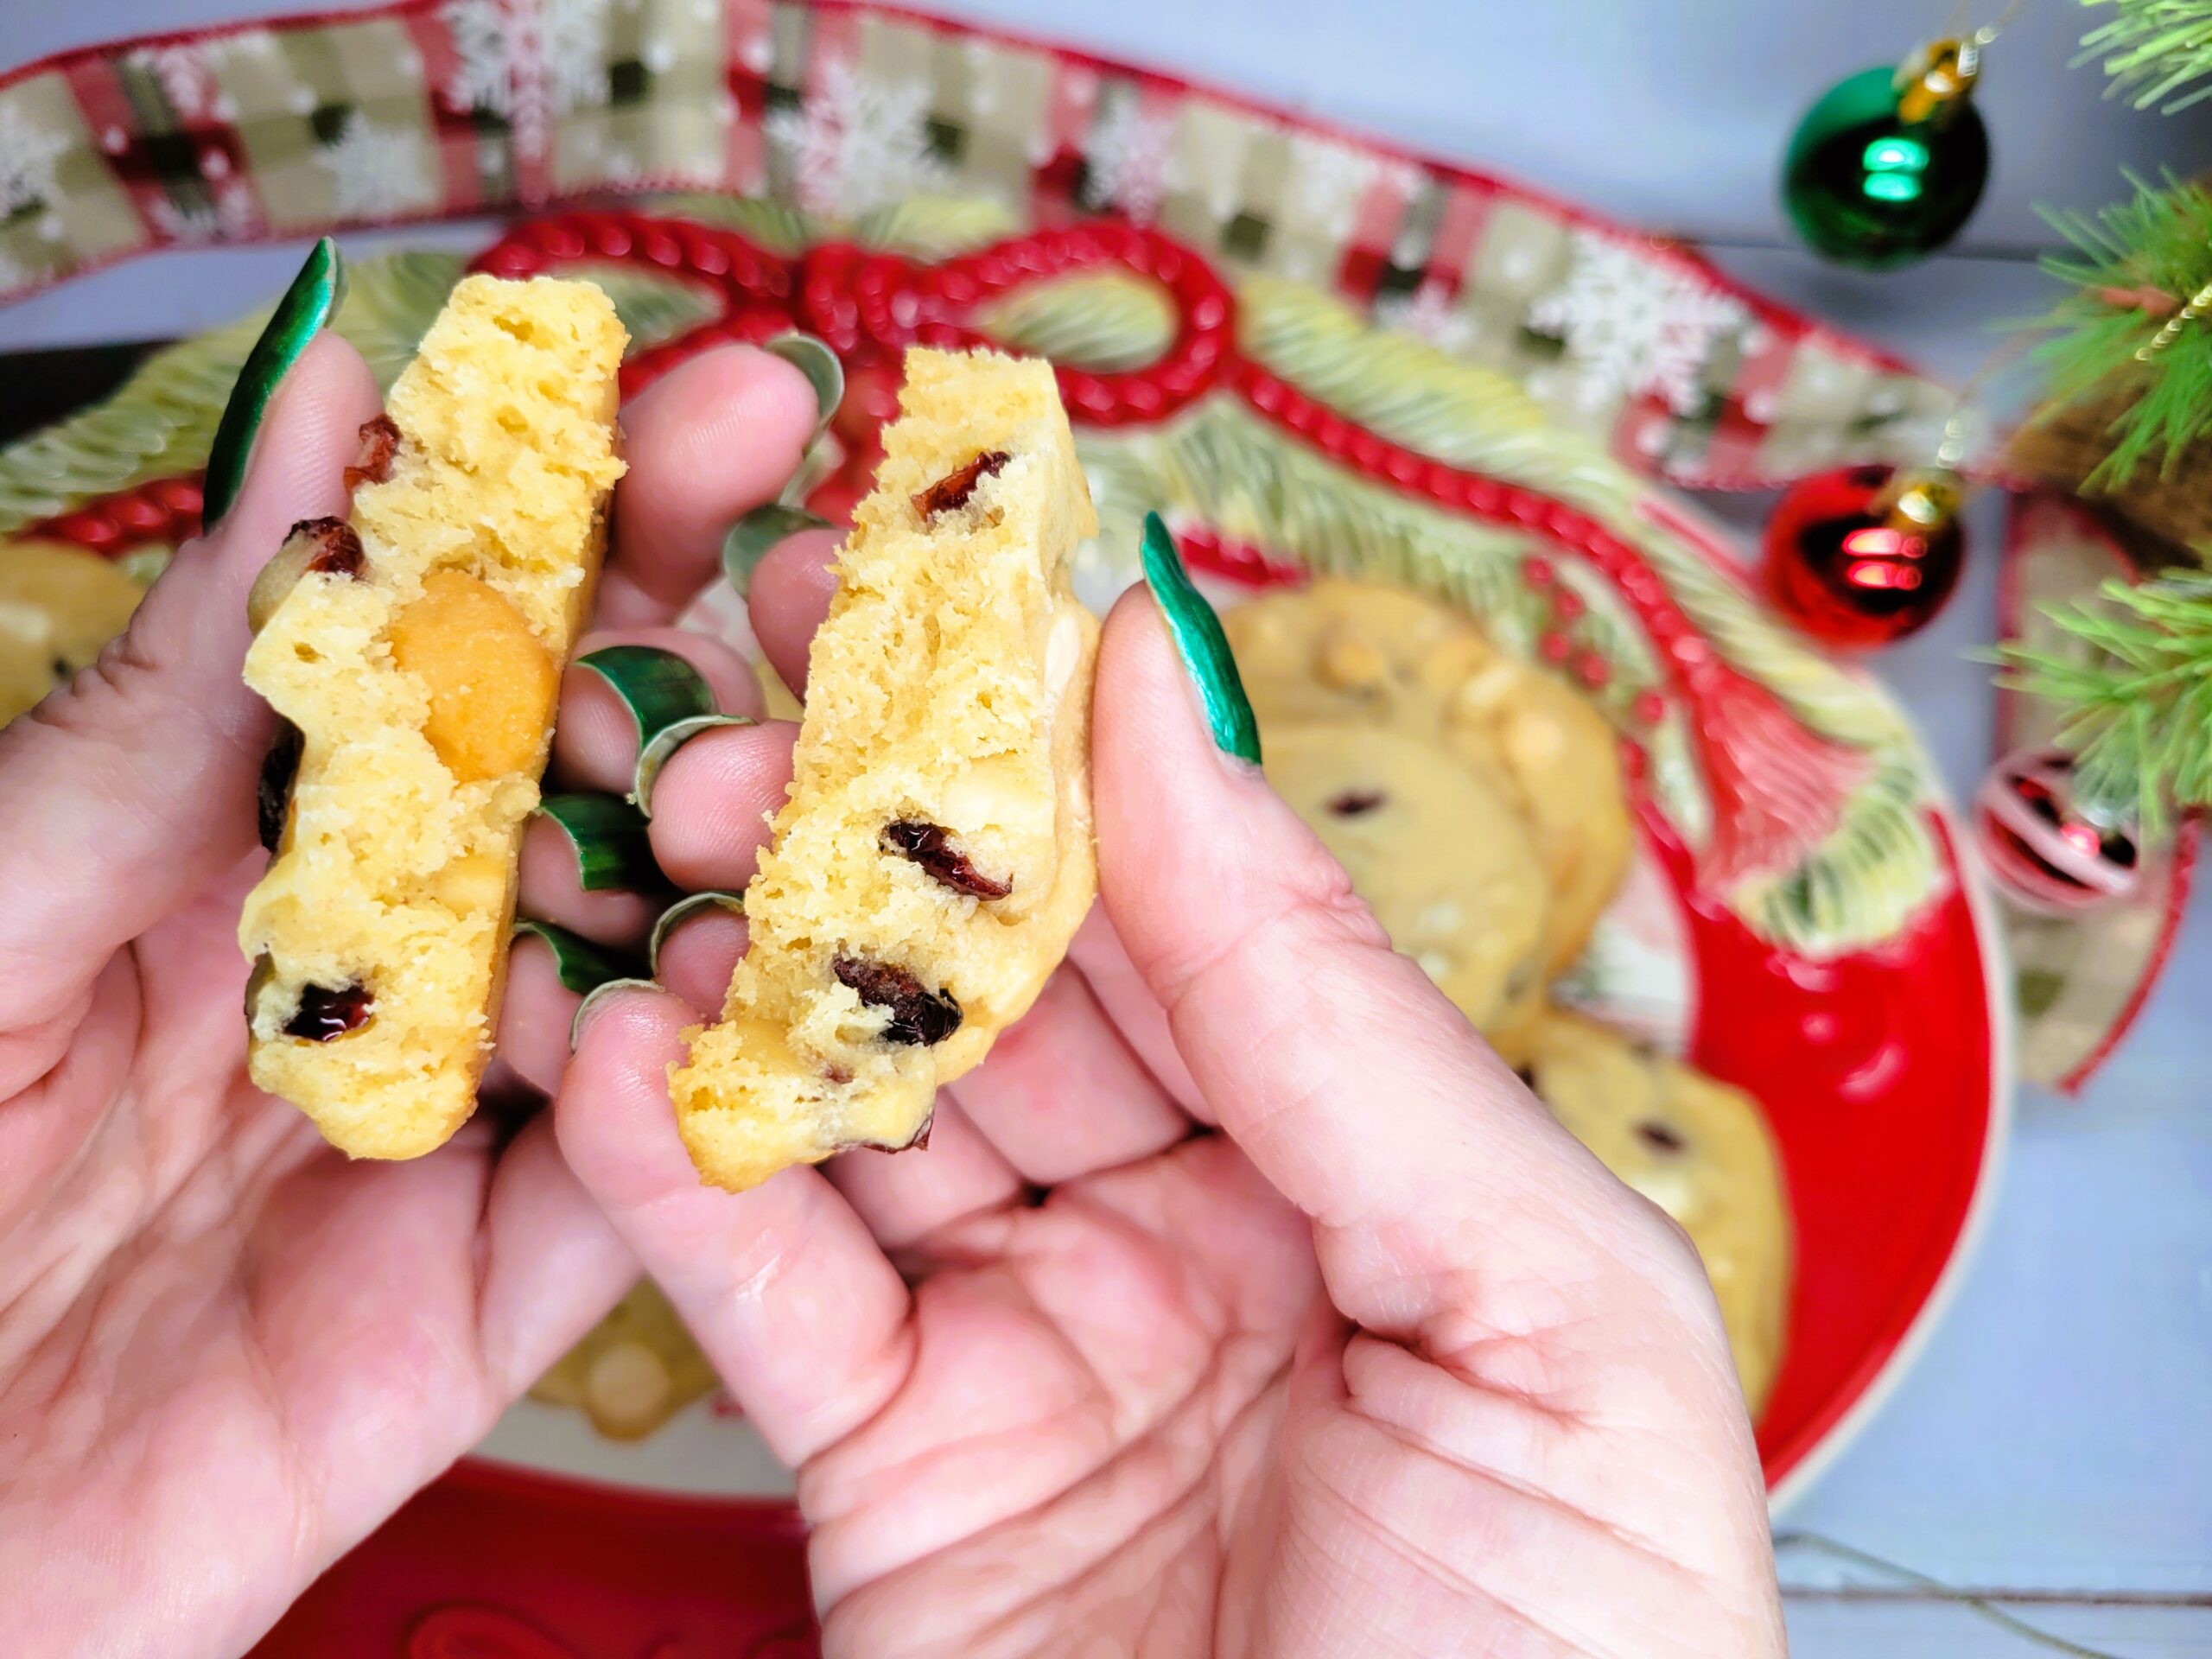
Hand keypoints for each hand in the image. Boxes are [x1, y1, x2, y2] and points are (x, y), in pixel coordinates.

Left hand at [0, 318, 823, 1654]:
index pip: (454, 638)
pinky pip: (649, 1184)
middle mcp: (386, 956)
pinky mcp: (506, 1294)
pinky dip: (702, 1096)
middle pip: (593, 774)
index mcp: (246, 833)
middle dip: (697, 643)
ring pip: (659, 961)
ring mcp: (461, 1120)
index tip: (711, 397)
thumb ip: (185, 686)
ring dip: (723, 854)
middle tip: (773, 548)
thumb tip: (327, 401)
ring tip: (729, 772)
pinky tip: (734, 997)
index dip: (588, 509)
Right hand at [560, 541, 1787, 1652]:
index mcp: (1387, 1172)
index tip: (965, 581)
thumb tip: (1180, 725)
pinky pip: (771, 1298)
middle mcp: (1213, 1231)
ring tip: (656, 822)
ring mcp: (1044, 1343)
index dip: (1086, 749)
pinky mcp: (899, 1474)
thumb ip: (1354, 1031)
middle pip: (1021, 981)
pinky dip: (679, 1184)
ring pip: (873, 1108)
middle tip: (757, 667)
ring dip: (757, 965)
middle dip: (886, 826)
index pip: (1213, 910)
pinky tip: (614, 1060)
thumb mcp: (1547, 1327)